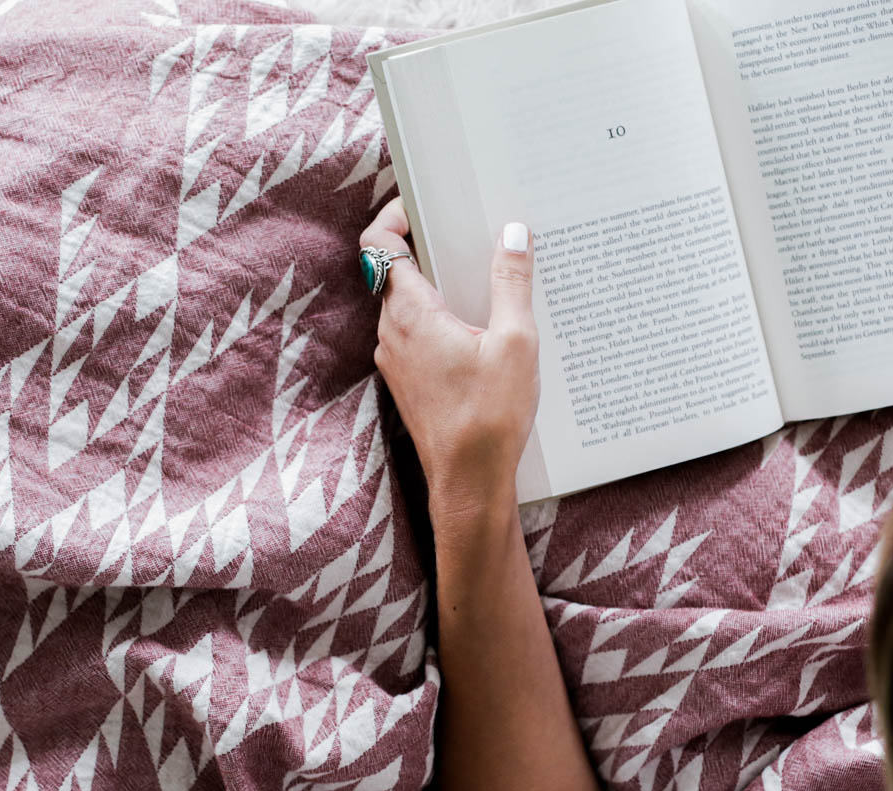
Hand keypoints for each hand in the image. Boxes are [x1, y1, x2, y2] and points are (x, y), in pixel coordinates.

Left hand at [359, 200, 540, 521]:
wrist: (469, 484)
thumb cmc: (489, 418)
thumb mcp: (515, 342)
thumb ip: (512, 282)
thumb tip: (513, 234)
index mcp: (409, 312)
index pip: (377, 243)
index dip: (395, 214)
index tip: (424, 204)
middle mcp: (392, 333)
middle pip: (396, 271)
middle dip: (431, 249)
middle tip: (472, 239)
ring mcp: (397, 361)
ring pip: (408, 306)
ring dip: (439, 289)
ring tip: (486, 286)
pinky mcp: (410, 384)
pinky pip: (419, 337)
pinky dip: (442, 323)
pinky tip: (483, 335)